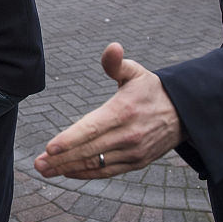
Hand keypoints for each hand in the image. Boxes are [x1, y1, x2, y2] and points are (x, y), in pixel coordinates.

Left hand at [35, 43, 183, 178]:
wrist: (184, 112)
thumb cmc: (152, 90)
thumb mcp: (136, 72)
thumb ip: (116, 63)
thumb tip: (112, 47)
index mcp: (123, 111)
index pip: (91, 128)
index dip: (70, 140)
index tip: (50, 148)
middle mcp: (128, 135)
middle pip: (89, 151)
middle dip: (61, 159)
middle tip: (38, 164)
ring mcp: (133, 152)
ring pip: (96, 164)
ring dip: (69, 169)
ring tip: (46, 170)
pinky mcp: (137, 162)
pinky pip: (108, 171)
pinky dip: (87, 174)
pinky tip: (68, 173)